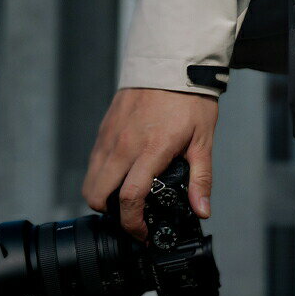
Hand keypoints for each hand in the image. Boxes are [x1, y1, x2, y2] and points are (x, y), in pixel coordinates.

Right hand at [82, 88, 217, 239]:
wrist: (170, 62)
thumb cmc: (191, 99)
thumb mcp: (204, 139)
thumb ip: (201, 177)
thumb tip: (202, 210)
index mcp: (150, 150)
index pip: (129, 198)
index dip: (133, 224)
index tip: (143, 233)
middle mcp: (123, 145)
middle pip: (97, 196)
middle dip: (111, 214)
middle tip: (133, 216)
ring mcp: (109, 136)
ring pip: (91, 180)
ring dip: (103, 195)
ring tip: (128, 196)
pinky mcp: (104, 128)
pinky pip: (94, 161)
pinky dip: (102, 175)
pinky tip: (124, 172)